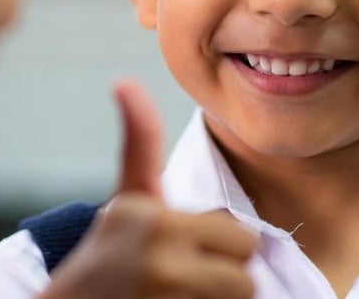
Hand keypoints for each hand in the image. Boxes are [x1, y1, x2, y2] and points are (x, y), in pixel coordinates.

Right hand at [36, 80, 256, 298]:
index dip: (223, 246)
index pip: (244, 240)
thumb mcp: (130, 195)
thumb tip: (125, 81)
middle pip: (246, 279)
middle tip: (186, 276)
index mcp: (158, 222)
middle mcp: (161, 264)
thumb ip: (139, 140)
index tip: (187, 248)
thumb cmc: (112, 249)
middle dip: (224, 277)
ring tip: (178, 295)